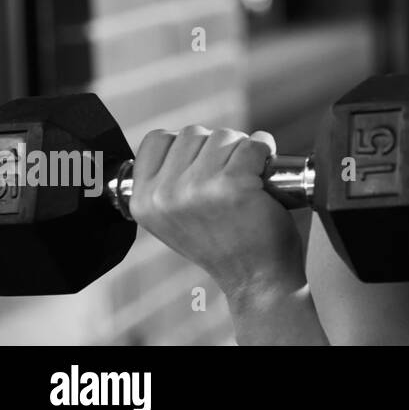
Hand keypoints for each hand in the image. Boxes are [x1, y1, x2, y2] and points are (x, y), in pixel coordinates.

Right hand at [128, 126, 305, 301]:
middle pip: (193, 133)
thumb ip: (164, 182)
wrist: (256, 276)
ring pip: (224, 135)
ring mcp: (197, 189)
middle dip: (217, 147)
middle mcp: (164, 195)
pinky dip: (264, 152)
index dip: (186, 145)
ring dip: (242, 150)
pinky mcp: (233, 184)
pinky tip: (263, 174)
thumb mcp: (172, 218)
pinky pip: (253, 144)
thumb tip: (172, 140)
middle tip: (229, 176)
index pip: (156, 139)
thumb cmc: (222, 243)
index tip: (202, 164)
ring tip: (246, 179)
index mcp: (143, 201)